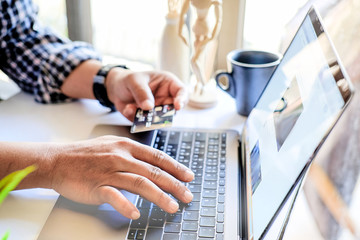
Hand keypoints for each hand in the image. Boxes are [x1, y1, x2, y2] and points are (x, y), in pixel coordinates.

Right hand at [49, 136, 193, 218]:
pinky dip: (126, 205)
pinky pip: (114, 196)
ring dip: (159, 196)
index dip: (176, 167)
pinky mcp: (97, 186)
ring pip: (140, 183)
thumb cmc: (86, 154)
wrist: (58, 160)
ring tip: (172, 207)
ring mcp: (109, 171)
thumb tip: (153, 163)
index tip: (189, 177)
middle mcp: (121, 157)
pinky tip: (136, 213)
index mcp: (127, 146)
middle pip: (154, 172)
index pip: (158, 157)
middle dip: (175, 185)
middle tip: (188, 196)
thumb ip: (133, 153)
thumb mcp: (113, 144)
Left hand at [105, 69, 187, 120]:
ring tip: (133, 108)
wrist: (116, 89)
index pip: (181, 91)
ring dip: (148, 117)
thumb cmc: (129, 80)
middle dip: (163, 113)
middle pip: (173, 109)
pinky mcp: (149, 119)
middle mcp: (165, 98)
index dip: (182, 99)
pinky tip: (128, 108)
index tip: (177, 106)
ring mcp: (157, 110)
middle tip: (151, 111)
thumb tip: (149, 107)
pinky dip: (136, 119)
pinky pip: (146, 123)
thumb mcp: (134, 81)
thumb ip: (142, 92)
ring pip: (160, 119)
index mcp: (167, 84)